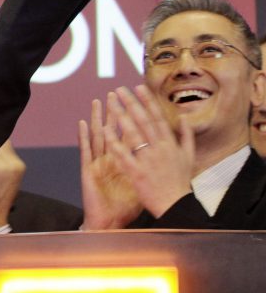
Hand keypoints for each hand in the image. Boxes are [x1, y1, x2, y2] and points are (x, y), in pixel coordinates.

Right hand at [78, 98, 142, 228]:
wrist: (109, 224)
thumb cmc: (126, 207)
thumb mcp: (144, 184)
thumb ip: (152, 169)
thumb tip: (169, 157)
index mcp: (126, 161)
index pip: (131, 135)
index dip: (134, 118)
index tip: (138, 102)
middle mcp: (111, 159)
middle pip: (113, 131)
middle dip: (116, 111)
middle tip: (116, 92)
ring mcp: (98, 164)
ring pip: (97, 136)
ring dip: (96, 118)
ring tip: (96, 101)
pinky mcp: (88, 171)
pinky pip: (86, 151)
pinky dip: (83, 137)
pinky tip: (81, 124)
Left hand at [104, 85, 194, 217]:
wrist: (176, 206)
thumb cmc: (180, 182)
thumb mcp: (188, 157)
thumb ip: (186, 137)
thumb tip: (184, 118)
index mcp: (171, 144)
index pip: (157, 117)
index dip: (147, 101)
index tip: (138, 86)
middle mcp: (160, 149)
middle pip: (143, 121)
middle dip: (131, 103)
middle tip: (119, 89)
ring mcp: (148, 160)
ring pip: (133, 134)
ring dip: (121, 116)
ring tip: (110, 104)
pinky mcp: (136, 172)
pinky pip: (123, 154)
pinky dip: (114, 142)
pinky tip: (104, 130)